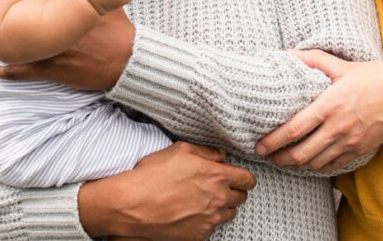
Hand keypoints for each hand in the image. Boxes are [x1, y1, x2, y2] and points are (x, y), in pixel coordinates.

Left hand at [0, 8, 135, 89]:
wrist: (124, 59)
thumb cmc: (115, 28)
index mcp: (59, 15)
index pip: (27, 4)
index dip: (7, 0)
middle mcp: (49, 34)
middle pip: (15, 26)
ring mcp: (48, 54)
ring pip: (14, 49)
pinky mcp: (51, 71)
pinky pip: (22, 72)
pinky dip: (5, 71)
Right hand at [78, 142, 255, 240]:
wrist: (134, 204)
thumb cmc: (154, 174)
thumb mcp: (180, 150)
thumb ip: (206, 152)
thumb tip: (221, 155)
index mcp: (219, 176)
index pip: (248, 180)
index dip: (243, 177)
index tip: (237, 177)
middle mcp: (219, 199)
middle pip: (241, 198)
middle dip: (232, 191)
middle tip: (217, 187)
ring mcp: (210, 220)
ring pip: (229, 214)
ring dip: (221, 207)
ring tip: (203, 201)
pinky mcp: (199, 235)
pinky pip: (212, 228)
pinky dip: (206, 221)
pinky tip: (190, 213)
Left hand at [255, 51, 382, 172]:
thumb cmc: (377, 76)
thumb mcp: (343, 65)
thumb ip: (314, 60)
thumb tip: (288, 54)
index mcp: (330, 105)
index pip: (294, 129)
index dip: (273, 140)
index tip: (259, 145)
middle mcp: (338, 128)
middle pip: (301, 153)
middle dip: (280, 158)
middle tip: (268, 156)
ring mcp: (350, 142)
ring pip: (316, 163)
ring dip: (297, 164)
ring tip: (285, 160)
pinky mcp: (360, 150)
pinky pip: (333, 165)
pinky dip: (318, 166)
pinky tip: (310, 161)